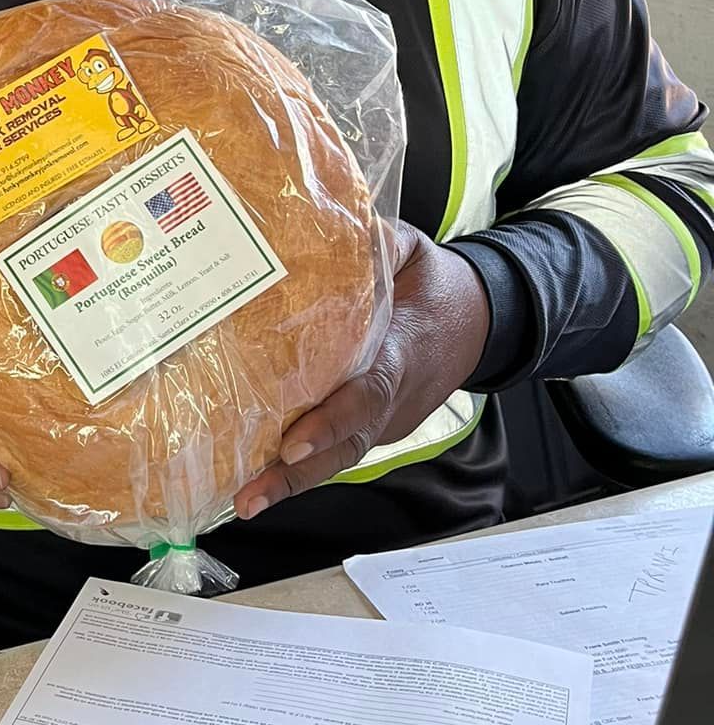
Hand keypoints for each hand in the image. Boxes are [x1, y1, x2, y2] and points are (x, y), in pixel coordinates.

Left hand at [233, 222, 491, 521]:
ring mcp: (386, 418)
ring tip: (245, 501)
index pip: (369, 391)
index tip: (294, 441)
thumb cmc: (433, 282)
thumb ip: (375, 241)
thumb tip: (326, 223)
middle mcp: (394, 396)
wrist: (479, 319)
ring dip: (291, 482)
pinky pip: (337, 451)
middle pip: (346, 443)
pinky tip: (256, 482)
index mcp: (403, 351)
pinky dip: (299, 471)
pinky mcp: (374, 427)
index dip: (333, 419)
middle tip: (251, 494)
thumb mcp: (411, 249)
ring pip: (340, 457)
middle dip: (298, 473)